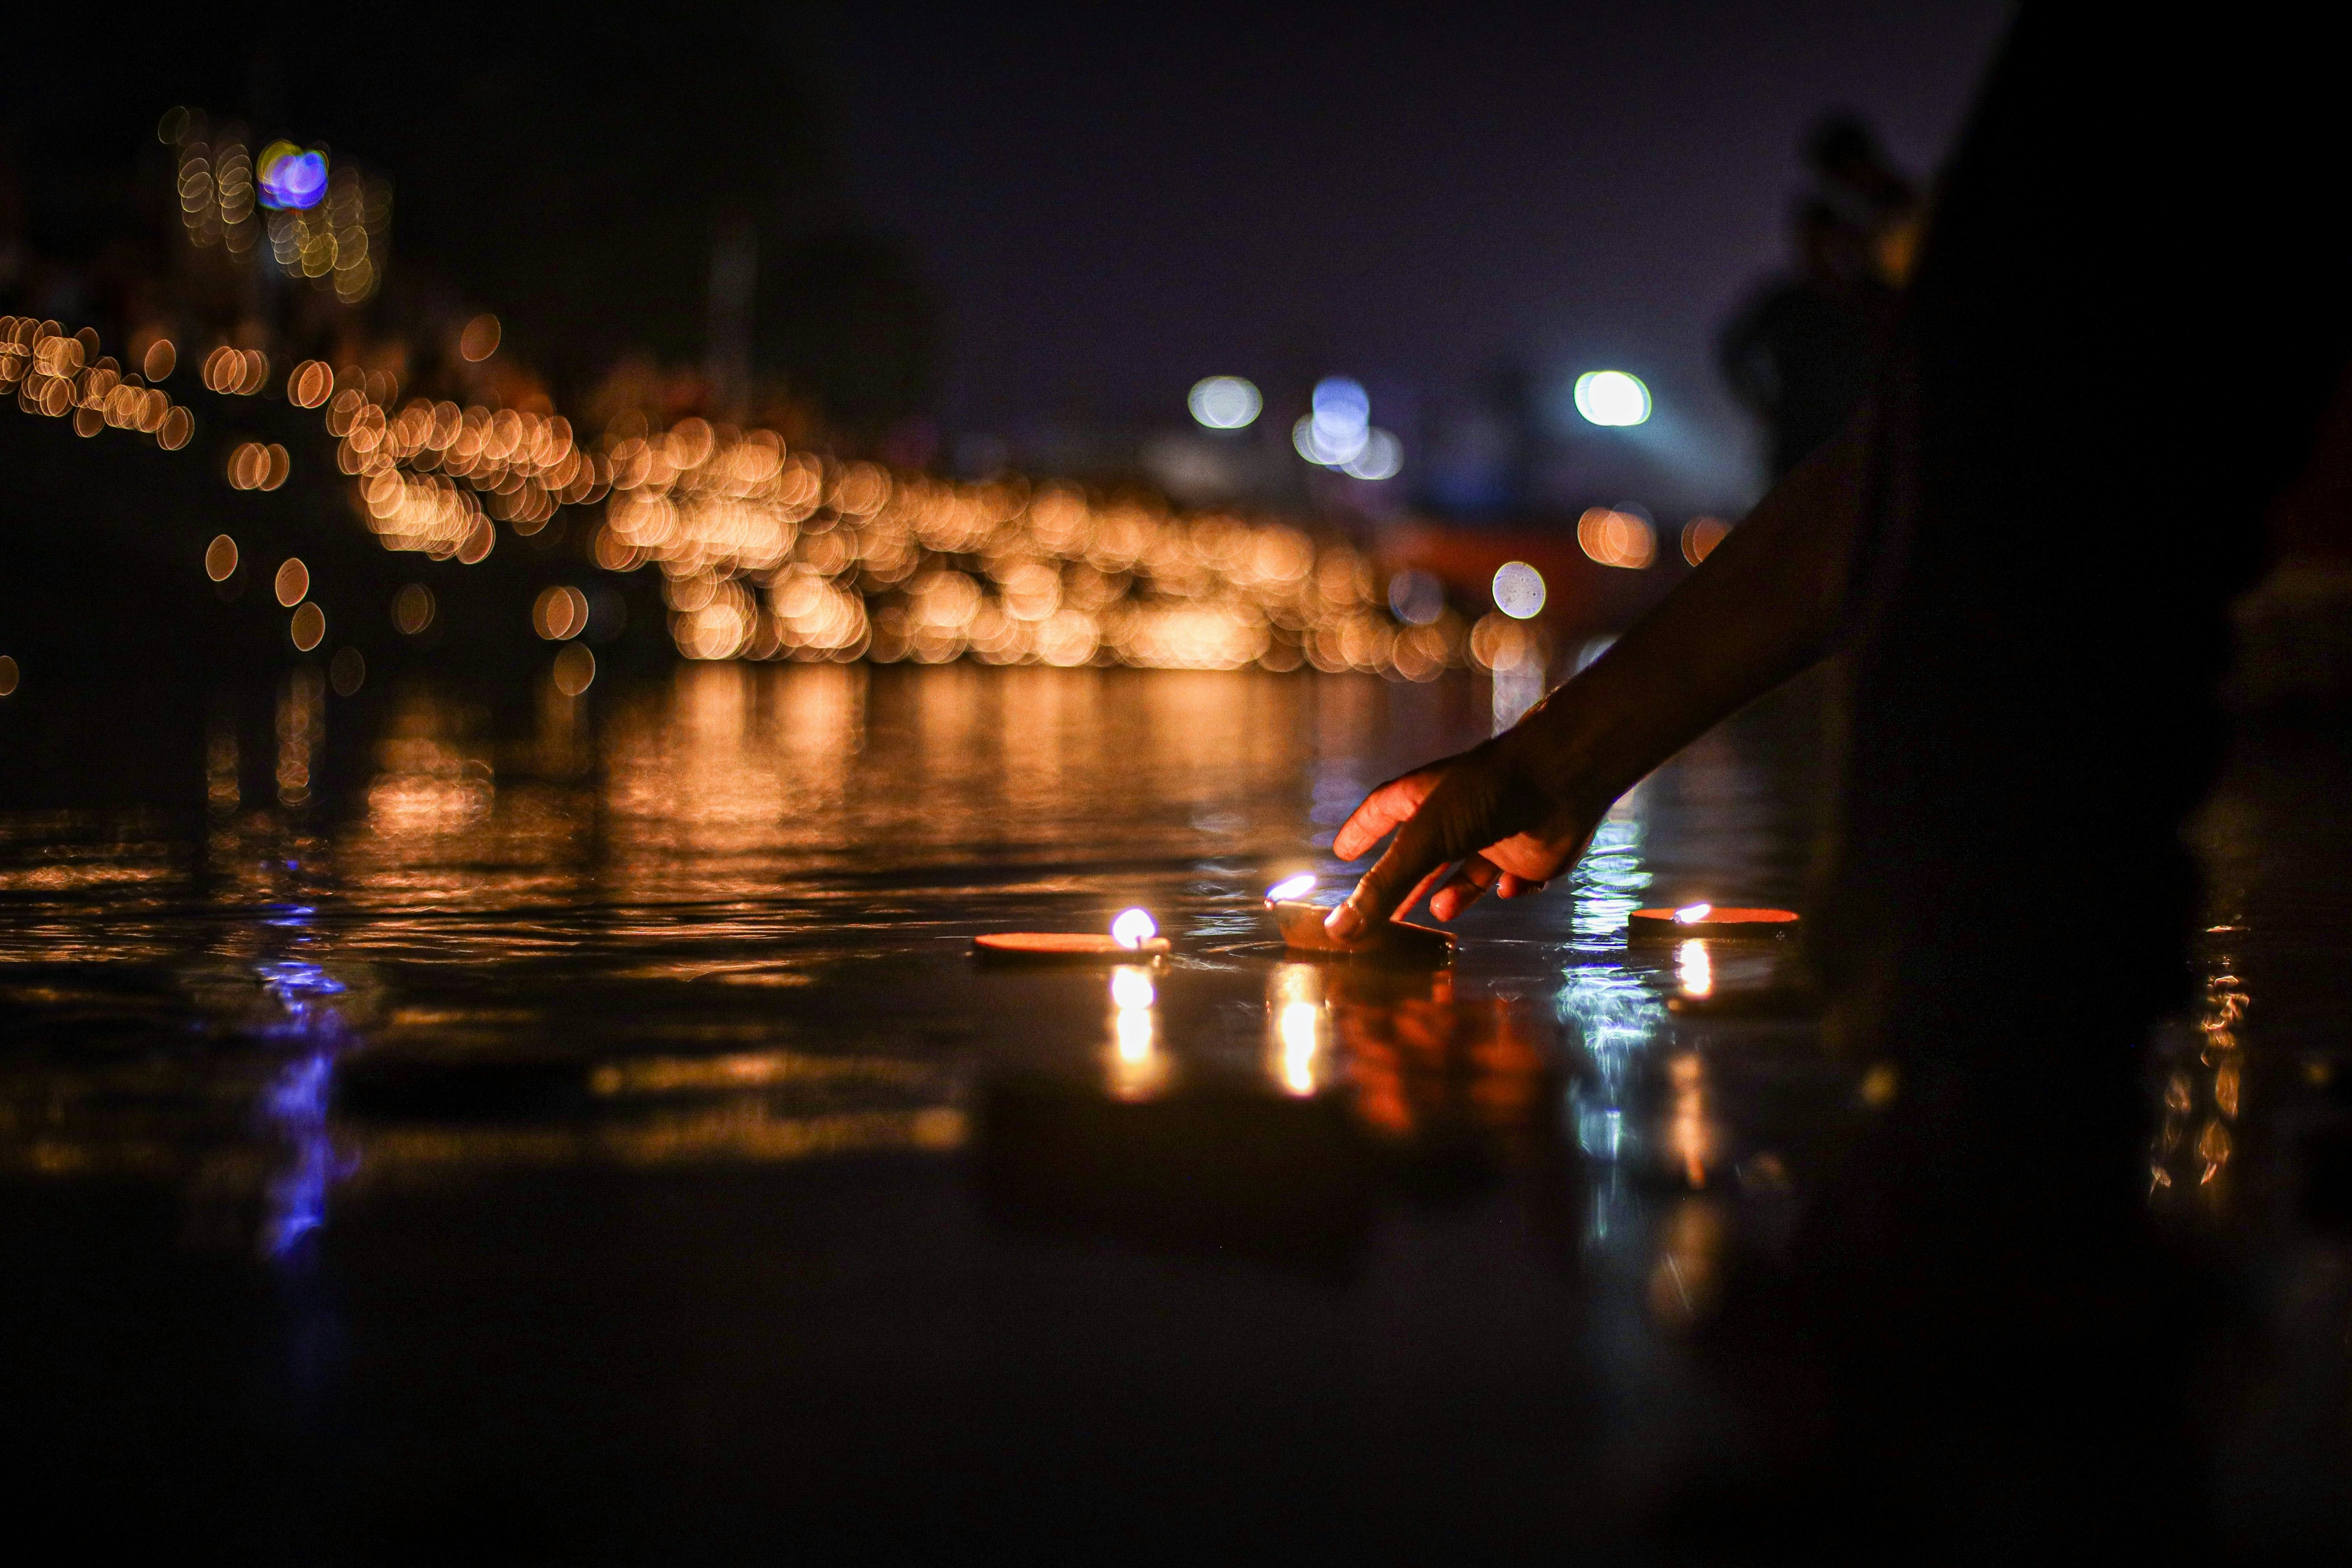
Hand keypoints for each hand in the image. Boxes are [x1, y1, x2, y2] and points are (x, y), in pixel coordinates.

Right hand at [1324, 734, 1597, 942]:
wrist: (1562, 780)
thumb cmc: (1486, 794)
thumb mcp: (1424, 841)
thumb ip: (1384, 886)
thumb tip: (1339, 929)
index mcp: (1425, 798)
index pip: (1382, 812)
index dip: (1362, 831)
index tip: (1343, 851)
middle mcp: (1459, 815)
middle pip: (1424, 855)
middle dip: (1406, 884)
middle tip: (1387, 914)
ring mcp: (1495, 834)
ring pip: (1468, 872)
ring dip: (1455, 894)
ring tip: (1441, 911)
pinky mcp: (1529, 855)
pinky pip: (1513, 881)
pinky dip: (1509, 889)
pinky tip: (1509, 888)